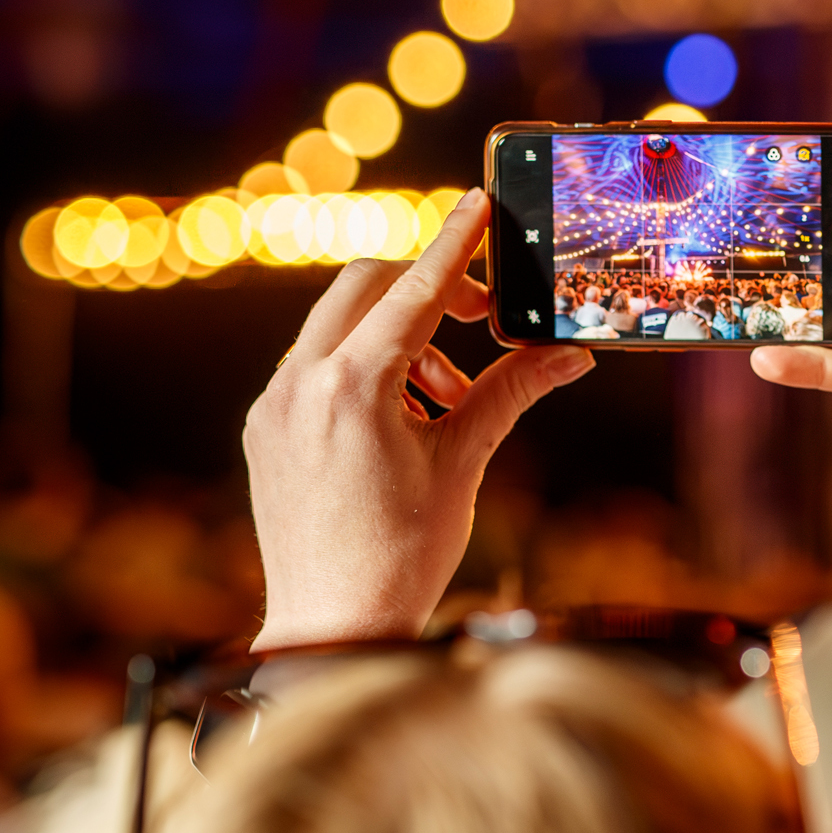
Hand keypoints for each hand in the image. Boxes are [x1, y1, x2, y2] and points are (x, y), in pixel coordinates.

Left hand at [243, 190, 592, 648]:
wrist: (332, 629)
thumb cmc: (403, 553)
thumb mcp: (465, 461)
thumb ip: (511, 392)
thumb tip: (569, 353)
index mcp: (353, 387)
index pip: (415, 290)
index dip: (455, 244)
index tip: (478, 203)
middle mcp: (300, 384)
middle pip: (364, 287)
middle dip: (426, 290)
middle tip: (479, 321)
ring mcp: (272, 406)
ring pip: (335, 326)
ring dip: (396, 337)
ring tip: (443, 399)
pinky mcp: (262, 430)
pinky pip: (312, 368)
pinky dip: (360, 370)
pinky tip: (400, 420)